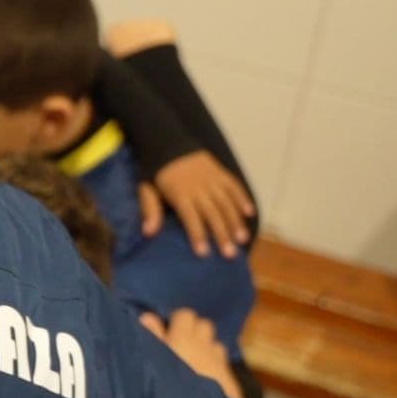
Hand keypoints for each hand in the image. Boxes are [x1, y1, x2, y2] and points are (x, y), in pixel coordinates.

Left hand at [139, 150, 254, 257]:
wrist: (168, 142)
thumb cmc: (156, 172)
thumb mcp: (147, 189)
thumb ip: (150, 210)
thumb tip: (148, 232)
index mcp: (180, 194)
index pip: (191, 218)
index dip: (197, 235)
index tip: (203, 254)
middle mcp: (199, 188)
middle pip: (213, 214)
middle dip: (222, 235)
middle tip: (229, 255)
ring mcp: (212, 179)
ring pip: (227, 203)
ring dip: (236, 221)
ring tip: (242, 239)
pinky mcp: (220, 172)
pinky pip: (234, 186)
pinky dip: (243, 199)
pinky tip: (250, 213)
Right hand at [140, 309, 244, 397]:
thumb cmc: (167, 386)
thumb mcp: (153, 360)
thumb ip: (152, 336)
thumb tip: (147, 316)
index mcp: (184, 337)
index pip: (185, 315)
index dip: (176, 322)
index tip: (167, 332)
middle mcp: (204, 345)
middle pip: (203, 325)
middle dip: (194, 332)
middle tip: (180, 346)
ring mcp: (218, 362)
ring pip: (215, 344)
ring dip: (206, 349)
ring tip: (194, 363)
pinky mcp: (229, 379)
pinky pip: (223, 364)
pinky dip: (215, 366)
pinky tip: (206, 379)